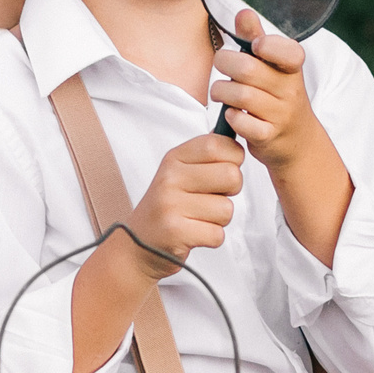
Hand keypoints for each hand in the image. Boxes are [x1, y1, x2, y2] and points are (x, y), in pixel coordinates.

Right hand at [122, 133, 245, 279]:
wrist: (139, 245)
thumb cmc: (169, 206)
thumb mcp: (180, 172)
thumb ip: (206, 153)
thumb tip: (234, 127)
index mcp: (174, 158)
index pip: (217, 145)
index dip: (233, 158)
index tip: (223, 169)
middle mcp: (170, 178)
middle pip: (232, 175)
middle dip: (230, 191)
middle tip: (210, 198)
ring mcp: (171, 205)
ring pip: (227, 209)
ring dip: (219, 219)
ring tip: (198, 218)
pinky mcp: (175, 232)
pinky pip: (218, 234)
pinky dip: (211, 238)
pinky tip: (194, 233)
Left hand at [211, 10, 331, 171]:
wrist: (297, 141)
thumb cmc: (278, 95)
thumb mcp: (273, 66)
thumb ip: (255, 38)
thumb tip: (243, 12)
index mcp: (292, 68)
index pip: (290, 52)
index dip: (269, 45)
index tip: (255, 46)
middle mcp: (290, 90)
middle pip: (248, 70)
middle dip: (225, 63)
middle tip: (221, 65)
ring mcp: (281, 115)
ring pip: (241, 96)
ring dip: (221, 91)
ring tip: (219, 91)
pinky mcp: (268, 136)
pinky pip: (243, 123)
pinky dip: (231, 117)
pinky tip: (231, 113)